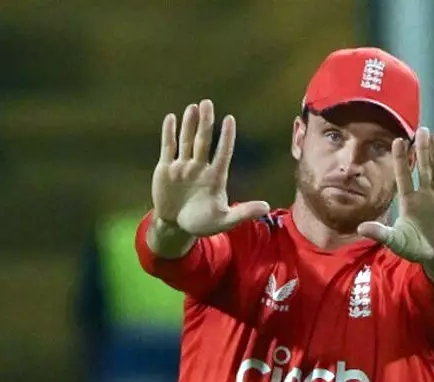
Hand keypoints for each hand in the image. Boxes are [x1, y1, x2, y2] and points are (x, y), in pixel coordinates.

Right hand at [152, 99, 269, 236]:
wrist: (176, 226)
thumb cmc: (202, 223)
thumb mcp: (224, 220)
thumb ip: (243, 212)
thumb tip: (266, 207)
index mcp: (215, 177)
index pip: (223, 153)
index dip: (226, 137)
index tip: (230, 119)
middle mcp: (200, 168)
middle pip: (203, 141)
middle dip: (205, 122)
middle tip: (207, 103)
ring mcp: (183, 167)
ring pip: (186, 141)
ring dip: (189, 124)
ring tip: (193, 107)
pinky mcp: (166, 169)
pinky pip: (168, 148)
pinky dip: (169, 133)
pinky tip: (171, 118)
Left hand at [357, 127, 433, 262]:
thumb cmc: (416, 248)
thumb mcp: (397, 242)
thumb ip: (381, 233)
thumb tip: (360, 229)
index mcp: (409, 201)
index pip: (404, 176)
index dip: (401, 160)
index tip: (397, 141)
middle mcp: (425, 195)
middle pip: (424, 168)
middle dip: (422, 150)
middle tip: (421, 130)